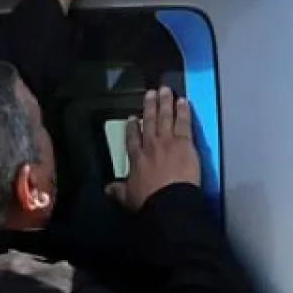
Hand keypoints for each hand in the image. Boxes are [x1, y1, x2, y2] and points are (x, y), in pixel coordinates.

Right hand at [106, 87, 201, 212]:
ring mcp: (167, 142)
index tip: (133, 118)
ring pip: (165, 118)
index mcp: (136, 158)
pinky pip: (183, 123)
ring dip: (165, 103)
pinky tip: (183, 101)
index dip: (132, 127)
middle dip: (150, 107)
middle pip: (150, 122)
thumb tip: (108, 189)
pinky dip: (183, 111)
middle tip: (150, 93)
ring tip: (165, 91)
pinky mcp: (184, 143)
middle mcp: (150, 145)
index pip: (132, 138)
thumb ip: (119, 190)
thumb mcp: (128, 197)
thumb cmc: (148, 200)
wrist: (168, 201)